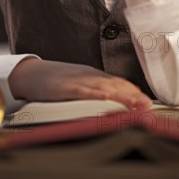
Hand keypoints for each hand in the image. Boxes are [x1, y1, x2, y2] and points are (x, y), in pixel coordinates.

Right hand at [8, 58, 151, 109]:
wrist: (31, 73)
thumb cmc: (55, 81)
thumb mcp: (79, 83)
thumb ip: (95, 89)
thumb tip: (114, 99)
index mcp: (93, 76)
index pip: (118, 82)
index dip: (134, 91)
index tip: (148, 101)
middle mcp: (89, 76)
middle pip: (115, 84)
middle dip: (132, 95)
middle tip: (147, 105)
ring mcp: (77, 80)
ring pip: (103, 87)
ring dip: (120, 95)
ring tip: (134, 103)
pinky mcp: (64, 87)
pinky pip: (82, 90)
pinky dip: (94, 94)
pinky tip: (105, 97)